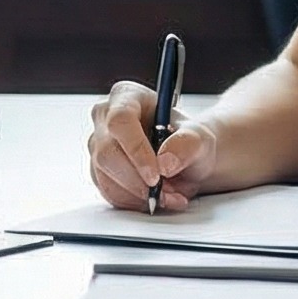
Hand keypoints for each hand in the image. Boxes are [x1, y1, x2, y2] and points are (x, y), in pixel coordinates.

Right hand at [86, 82, 218, 212]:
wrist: (184, 158)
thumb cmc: (188, 140)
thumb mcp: (199, 137)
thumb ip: (187, 145)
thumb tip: (165, 163)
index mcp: (126, 96)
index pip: (120, 120)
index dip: (136, 149)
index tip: (156, 175)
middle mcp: (105, 118)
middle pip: (107, 153)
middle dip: (138, 181)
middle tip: (167, 193)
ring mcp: (98, 146)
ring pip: (105, 177)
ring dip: (139, 195)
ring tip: (169, 196)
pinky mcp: (98, 171)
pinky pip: (109, 193)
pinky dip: (134, 202)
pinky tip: (155, 198)